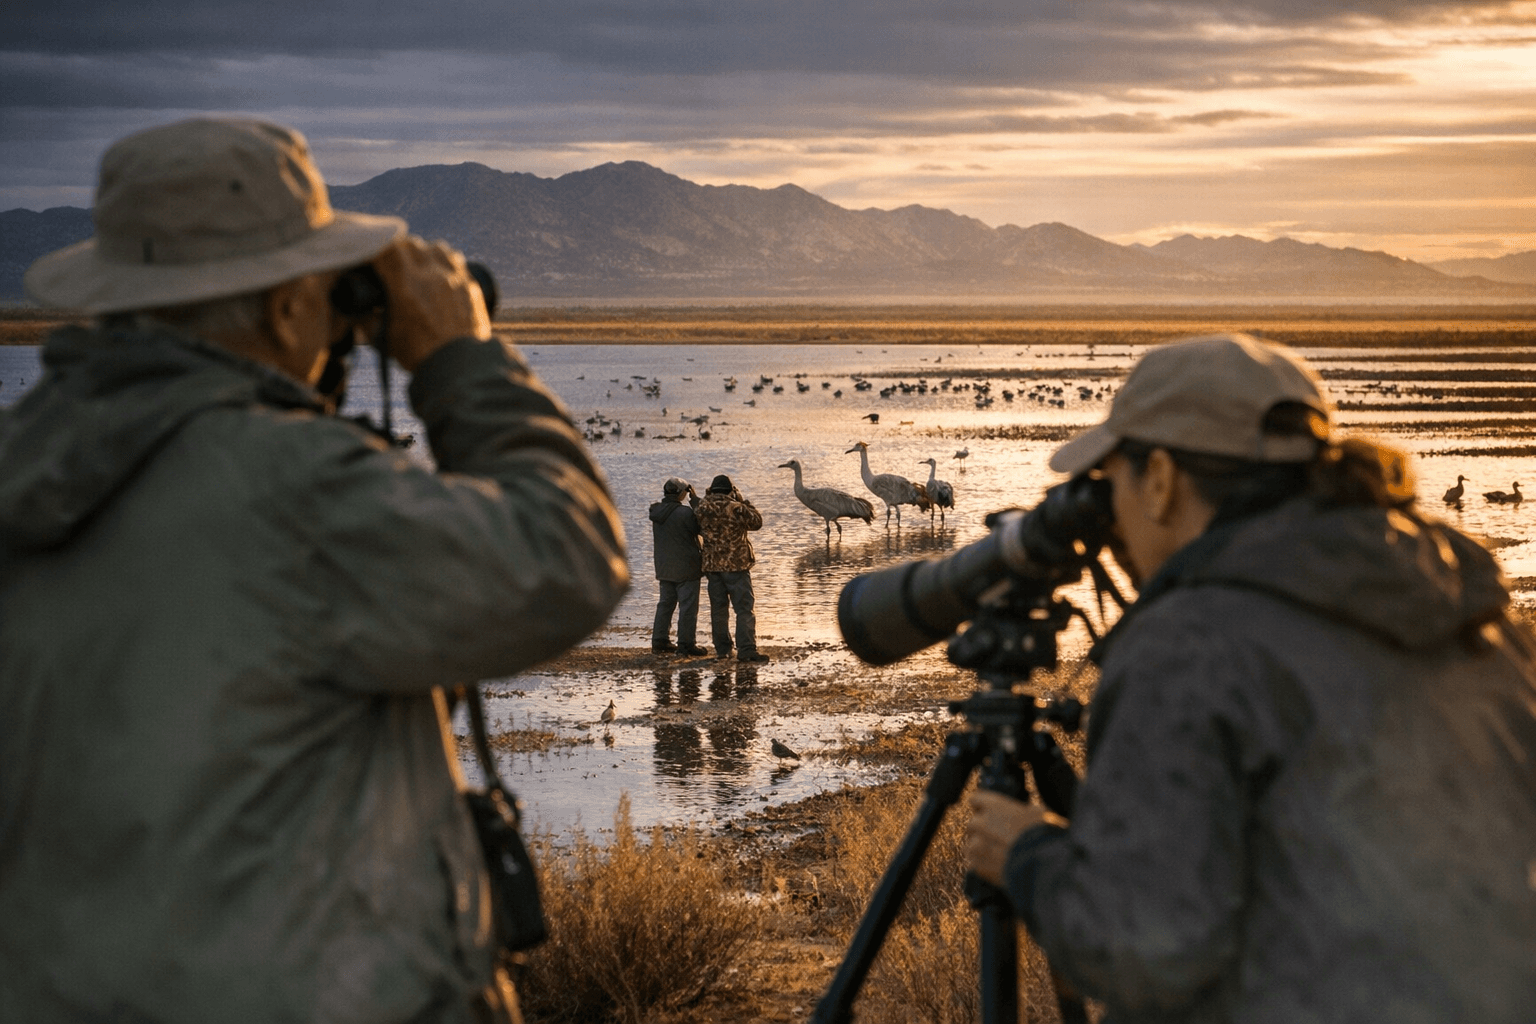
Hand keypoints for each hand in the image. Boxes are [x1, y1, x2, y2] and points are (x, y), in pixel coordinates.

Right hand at [370, 235, 491, 370]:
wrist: (460, 368)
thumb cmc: (420, 356)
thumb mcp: (385, 339)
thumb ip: (365, 321)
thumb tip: (352, 309)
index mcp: (406, 288)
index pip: (386, 248)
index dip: (374, 248)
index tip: (370, 256)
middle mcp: (431, 277)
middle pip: (410, 244)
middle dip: (396, 249)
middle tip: (391, 263)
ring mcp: (454, 279)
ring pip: (435, 247)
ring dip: (422, 251)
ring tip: (417, 265)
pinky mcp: (470, 286)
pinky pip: (456, 259)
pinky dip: (443, 259)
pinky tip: (438, 269)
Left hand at [965, 790, 1060, 886]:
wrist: (1042, 865)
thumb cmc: (1043, 836)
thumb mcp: (1039, 813)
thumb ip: (1024, 811)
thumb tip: (1029, 813)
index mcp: (994, 805)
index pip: (976, 799)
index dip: (982, 806)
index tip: (988, 812)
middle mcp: (980, 823)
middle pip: (972, 824)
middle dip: (981, 830)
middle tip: (997, 838)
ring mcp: (976, 846)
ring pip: (971, 846)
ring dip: (981, 849)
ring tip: (999, 856)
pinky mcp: (977, 866)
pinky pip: (975, 864)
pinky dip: (983, 866)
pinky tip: (998, 868)